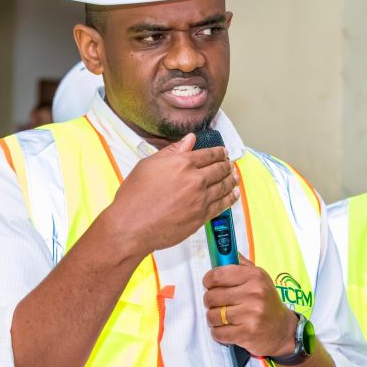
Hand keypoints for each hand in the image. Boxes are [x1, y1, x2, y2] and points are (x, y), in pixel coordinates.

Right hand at [104, 133, 237, 255]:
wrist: (132, 225)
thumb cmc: (135, 195)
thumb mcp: (148, 165)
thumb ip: (172, 152)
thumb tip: (189, 140)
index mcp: (182, 163)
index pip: (208, 154)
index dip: (218, 152)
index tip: (223, 152)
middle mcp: (195, 180)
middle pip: (219, 169)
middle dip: (227, 165)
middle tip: (229, 164)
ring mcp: (200, 200)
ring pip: (224, 187)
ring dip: (231, 180)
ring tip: (235, 177)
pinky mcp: (201, 217)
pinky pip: (221, 205)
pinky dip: (230, 198)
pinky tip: (233, 195)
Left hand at [203, 254, 295, 357]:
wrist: (283, 329)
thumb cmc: (266, 301)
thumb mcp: (259, 278)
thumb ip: (241, 265)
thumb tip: (224, 251)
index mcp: (254, 276)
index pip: (217, 275)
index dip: (208, 281)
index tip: (210, 285)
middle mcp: (254, 294)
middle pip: (211, 297)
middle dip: (210, 302)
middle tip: (218, 304)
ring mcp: (251, 314)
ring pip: (212, 316)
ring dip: (213, 319)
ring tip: (223, 318)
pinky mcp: (247, 333)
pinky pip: (218, 333)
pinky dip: (218, 333)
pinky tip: (227, 329)